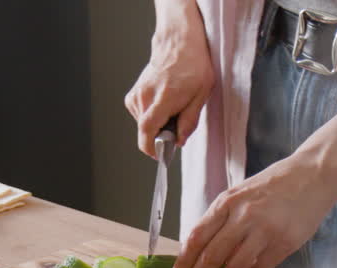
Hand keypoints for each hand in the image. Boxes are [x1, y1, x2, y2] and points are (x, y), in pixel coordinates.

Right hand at [124, 4, 213, 156]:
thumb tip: (179, 141)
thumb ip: (189, 121)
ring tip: (173, 108)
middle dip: (162, 134)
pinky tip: (163, 103)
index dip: (151, 148)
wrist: (178, 44)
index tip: (159, 155)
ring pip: (144, 123)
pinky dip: (152, 115)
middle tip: (178, 123)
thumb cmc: (193, 66)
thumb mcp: (202, 95)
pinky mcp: (134, 94)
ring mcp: (137, 94)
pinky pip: (141, 115)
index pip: (147, 130)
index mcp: (163, 98)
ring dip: (158, 124)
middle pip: (147, 130)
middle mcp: (145, 97)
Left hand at [172, 156, 336, 267]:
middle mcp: (242, 215)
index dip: (184, 261)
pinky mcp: (283, 243)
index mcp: (226, 202)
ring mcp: (264, 230)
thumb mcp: (240, 194)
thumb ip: (222, 219)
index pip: (197, 236)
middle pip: (211, 255)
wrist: (313, 174)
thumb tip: (200, 251)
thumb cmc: (273, 185)